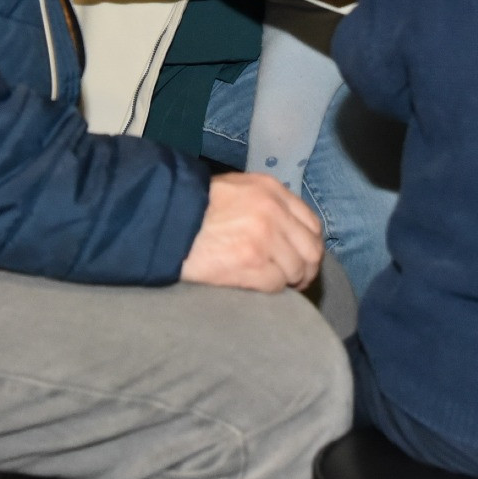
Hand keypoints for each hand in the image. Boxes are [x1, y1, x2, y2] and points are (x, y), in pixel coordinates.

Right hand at [179, 173, 322, 291]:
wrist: (166, 220)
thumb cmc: (195, 206)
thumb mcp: (235, 188)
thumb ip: (265, 202)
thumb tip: (287, 229)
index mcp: (271, 190)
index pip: (311, 224)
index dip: (308, 245)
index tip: (301, 258)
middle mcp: (273, 212)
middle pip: (311, 250)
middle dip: (306, 269)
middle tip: (294, 280)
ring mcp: (263, 238)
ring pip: (296, 270)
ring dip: (287, 281)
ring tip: (273, 284)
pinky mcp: (250, 264)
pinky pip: (276, 284)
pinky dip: (270, 289)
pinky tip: (256, 286)